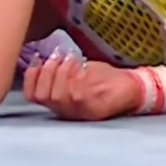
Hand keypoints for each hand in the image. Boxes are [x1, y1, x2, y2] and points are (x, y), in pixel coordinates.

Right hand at [22, 51, 142, 120]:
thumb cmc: (105, 79)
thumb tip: (45, 54)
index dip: (30, 76)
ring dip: (61, 72)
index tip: (37, 57)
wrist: (135, 87)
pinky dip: (75, 77)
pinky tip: (81, 65)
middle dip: (46, 72)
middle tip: (57, 55)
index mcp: (60, 103)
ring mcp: (81, 112)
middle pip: (42, 96)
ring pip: (58, 96)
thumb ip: (62, 69)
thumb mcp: (80, 71)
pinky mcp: (95, 109)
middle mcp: (67, 112)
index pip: (33, 96)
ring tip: (70, 57)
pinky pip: (77, 95)